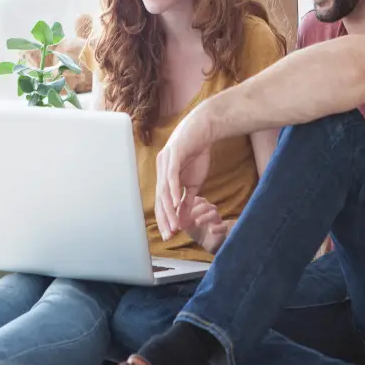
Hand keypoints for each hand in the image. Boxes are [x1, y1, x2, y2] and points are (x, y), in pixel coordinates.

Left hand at [155, 106, 213, 240]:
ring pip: (164, 191)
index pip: (161, 202)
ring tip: (174, 225)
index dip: (164, 218)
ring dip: (169, 210)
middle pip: (159, 199)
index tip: (169, 234)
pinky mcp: (173, 155)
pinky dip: (173, 191)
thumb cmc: (198, 153)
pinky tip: (176, 204)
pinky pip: (172, 176)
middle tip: (168, 235)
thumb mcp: (194, 182)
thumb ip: (187, 199)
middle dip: (164, 219)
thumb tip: (184, 217)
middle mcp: (160, 169)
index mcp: (164, 176)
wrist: (205, 129)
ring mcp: (165, 162)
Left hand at [182, 196, 234, 253]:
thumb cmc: (196, 230)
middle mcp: (210, 210)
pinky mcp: (223, 229)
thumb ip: (178, 219)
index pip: (195, 200)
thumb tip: (169, 215)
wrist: (209, 242)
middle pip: (204, 205)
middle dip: (194, 211)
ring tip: (197, 222)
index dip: (186, 206)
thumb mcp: (185, 224)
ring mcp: (217, 219)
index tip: (177, 213)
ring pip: (214, 214)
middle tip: (185, 219)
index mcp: (201, 206)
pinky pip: (223, 226)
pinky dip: (217, 228)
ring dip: (205, 217)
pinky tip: (211, 230)